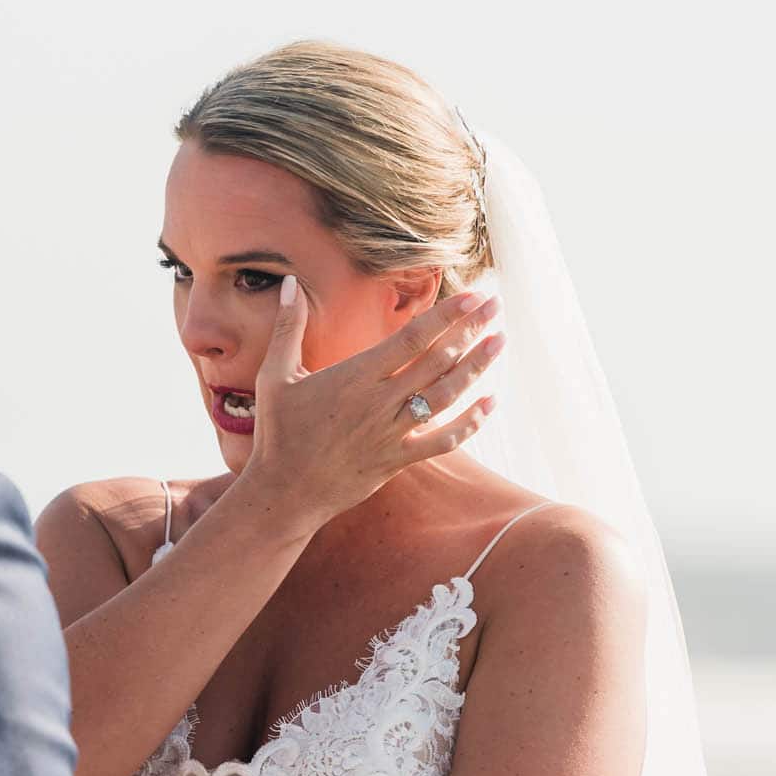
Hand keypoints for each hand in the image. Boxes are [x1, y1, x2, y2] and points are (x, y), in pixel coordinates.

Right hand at [237, 278, 504, 529]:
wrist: (284, 492)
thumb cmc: (278, 432)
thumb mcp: (275, 376)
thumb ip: (288, 328)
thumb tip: (290, 283)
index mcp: (354, 377)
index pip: (411, 339)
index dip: (445, 316)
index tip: (471, 296)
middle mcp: (379, 403)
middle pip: (436, 360)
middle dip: (470, 330)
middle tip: (495, 306)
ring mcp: (392, 432)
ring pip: (446, 395)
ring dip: (477, 367)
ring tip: (500, 341)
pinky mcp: (397, 459)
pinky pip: (443, 441)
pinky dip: (470, 423)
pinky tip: (491, 403)